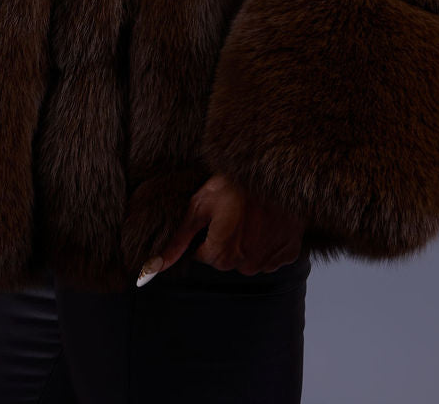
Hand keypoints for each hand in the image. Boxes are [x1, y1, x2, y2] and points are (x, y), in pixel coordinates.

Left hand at [137, 173, 305, 283]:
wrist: (274, 169)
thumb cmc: (235, 183)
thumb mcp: (199, 205)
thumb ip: (177, 240)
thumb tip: (150, 268)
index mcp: (221, 254)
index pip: (203, 255)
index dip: (206, 231)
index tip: (216, 213)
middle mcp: (245, 264)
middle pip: (225, 258)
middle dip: (225, 238)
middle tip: (232, 210)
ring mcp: (269, 260)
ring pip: (248, 258)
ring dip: (247, 241)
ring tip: (250, 214)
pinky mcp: (287, 253)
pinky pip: (271, 256)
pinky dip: (267, 242)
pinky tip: (266, 221)